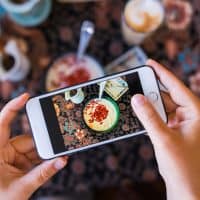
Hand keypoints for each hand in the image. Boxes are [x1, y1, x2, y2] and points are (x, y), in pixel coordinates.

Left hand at [0, 94, 67, 199]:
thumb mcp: (21, 188)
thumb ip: (43, 173)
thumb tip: (61, 161)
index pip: (3, 123)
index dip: (13, 107)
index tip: (26, 96)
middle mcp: (2, 150)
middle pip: (26, 139)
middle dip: (41, 144)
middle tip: (54, 145)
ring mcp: (10, 156)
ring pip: (31, 148)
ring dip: (42, 154)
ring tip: (53, 158)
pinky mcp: (16, 162)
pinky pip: (32, 156)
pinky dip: (40, 159)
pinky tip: (47, 163)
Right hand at [131, 60, 199, 199]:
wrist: (187, 189)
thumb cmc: (183, 167)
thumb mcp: (163, 138)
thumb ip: (148, 116)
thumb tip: (136, 98)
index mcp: (196, 112)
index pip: (176, 86)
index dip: (162, 73)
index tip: (150, 63)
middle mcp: (190, 115)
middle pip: (168, 96)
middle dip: (151, 91)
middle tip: (136, 83)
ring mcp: (182, 123)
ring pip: (162, 107)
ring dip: (149, 105)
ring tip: (135, 100)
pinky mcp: (174, 131)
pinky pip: (160, 117)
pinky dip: (150, 115)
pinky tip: (140, 114)